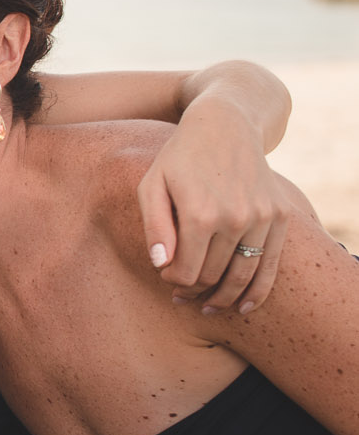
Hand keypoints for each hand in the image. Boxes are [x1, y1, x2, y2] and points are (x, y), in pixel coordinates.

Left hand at [137, 105, 290, 312]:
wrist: (227, 125)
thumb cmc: (179, 157)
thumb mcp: (152, 185)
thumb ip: (155, 226)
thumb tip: (161, 264)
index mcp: (199, 214)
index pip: (185, 271)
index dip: (173, 282)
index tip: (166, 279)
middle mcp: (235, 218)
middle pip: (212, 276)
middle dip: (194, 291)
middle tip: (181, 297)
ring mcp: (263, 217)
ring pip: (243, 276)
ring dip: (223, 299)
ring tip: (208, 309)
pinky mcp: (281, 215)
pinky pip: (271, 264)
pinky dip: (258, 291)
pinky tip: (242, 307)